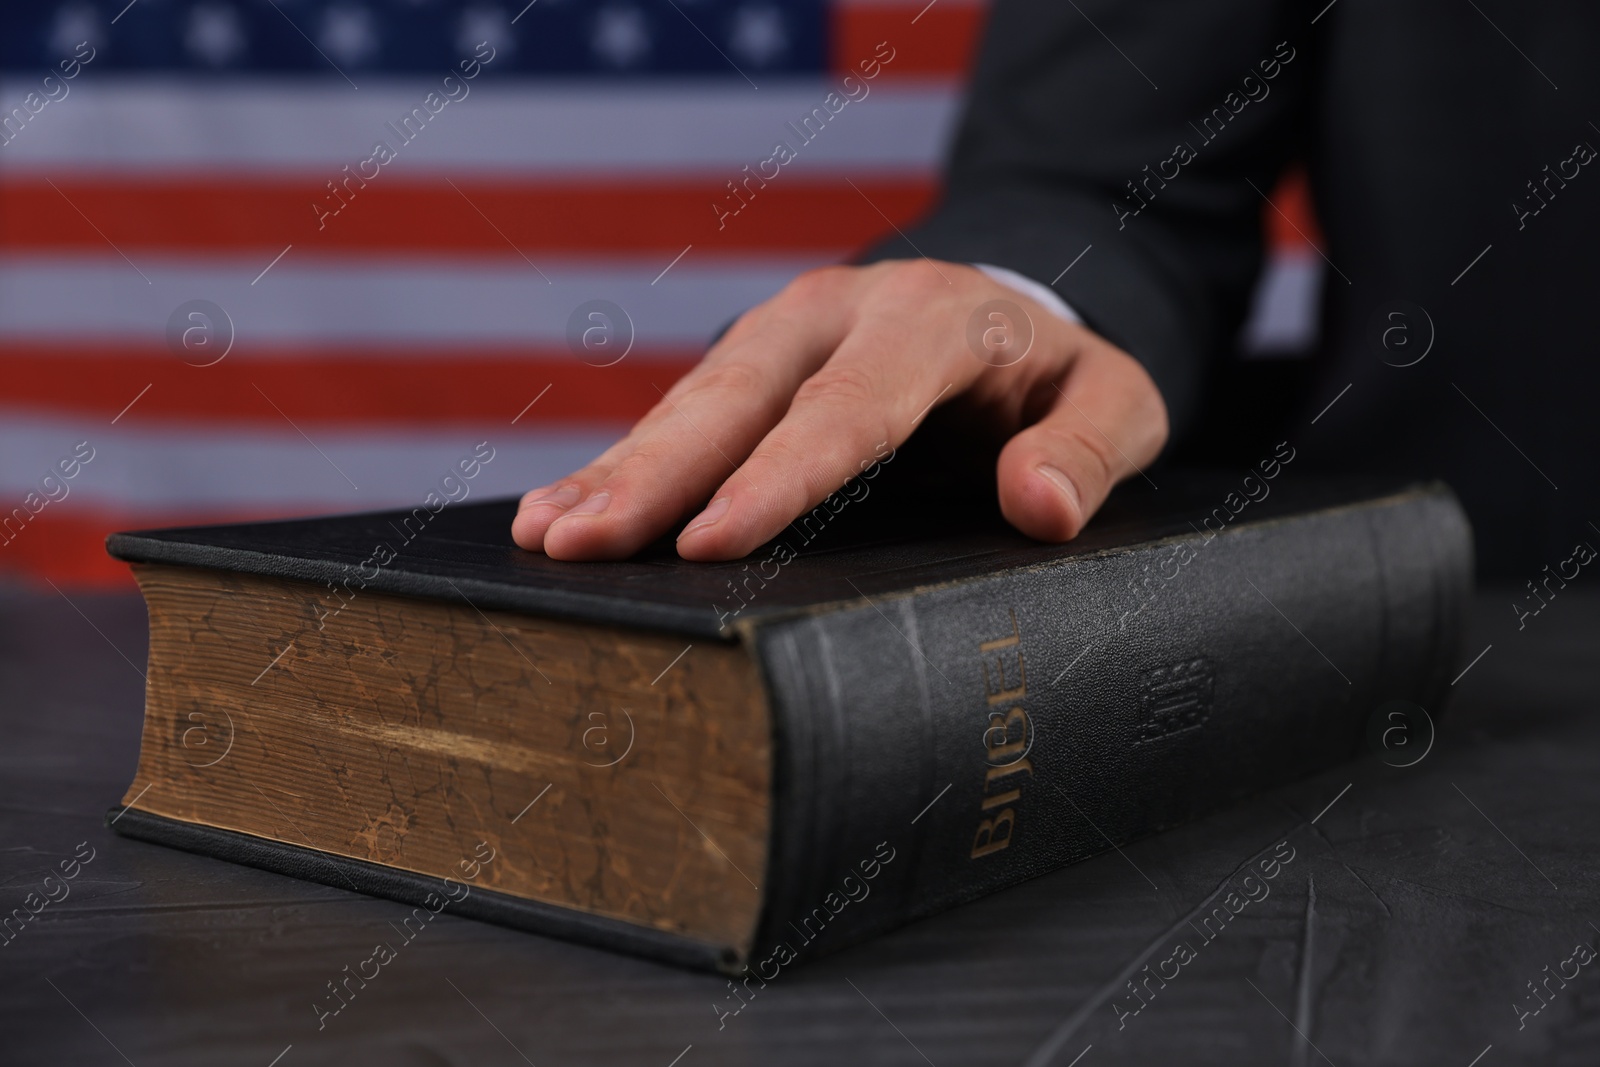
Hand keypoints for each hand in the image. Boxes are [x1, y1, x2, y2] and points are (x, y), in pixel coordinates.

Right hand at [513, 260, 1167, 560]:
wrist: (1007, 310)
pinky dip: (615, 463)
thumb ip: (1089, 447)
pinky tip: (555, 512)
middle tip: (578, 545)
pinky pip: (676, 414)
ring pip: (689, 402)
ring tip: (548, 538)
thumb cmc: (1057, 377)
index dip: (777, 479)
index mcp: (930, 321)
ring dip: (615, 471)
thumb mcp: (1115, 400)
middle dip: (654, 475)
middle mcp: (837, 312)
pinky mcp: (747, 363)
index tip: (709, 543)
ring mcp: (779, 332)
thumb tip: (1039, 507)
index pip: (848, 408)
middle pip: (736, 397)